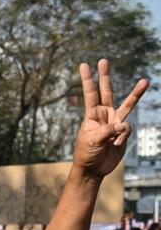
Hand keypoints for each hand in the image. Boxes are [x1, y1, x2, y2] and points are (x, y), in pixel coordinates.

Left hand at [73, 59, 147, 177]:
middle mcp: (103, 115)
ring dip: (136, 94)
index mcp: (91, 115)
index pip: (89, 94)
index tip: (84, 64)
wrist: (94, 169)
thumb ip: (106, 131)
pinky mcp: (123, 132)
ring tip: (145, 81)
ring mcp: (114, 122)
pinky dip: (122, 137)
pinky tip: (115, 144)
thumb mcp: (92, 141)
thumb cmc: (87, 154)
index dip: (88, 80)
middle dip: (105, 76)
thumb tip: (121, 125)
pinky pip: (127, 129)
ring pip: (127, 104)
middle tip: (103, 60)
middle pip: (106, 91)